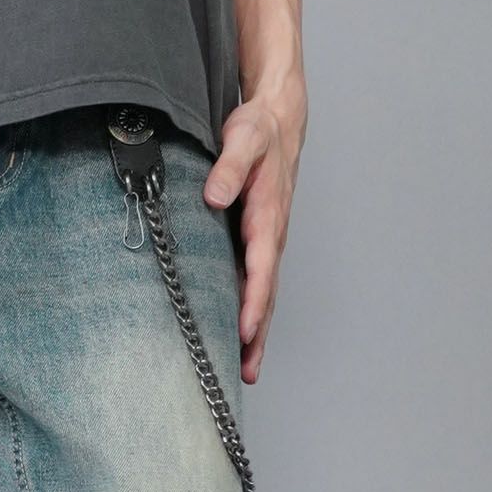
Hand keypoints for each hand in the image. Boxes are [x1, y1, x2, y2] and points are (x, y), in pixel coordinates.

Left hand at [202, 89, 305, 384]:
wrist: (278, 118)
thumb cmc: (259, 129)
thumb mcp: (244, 136)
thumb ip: (229, 166)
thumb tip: (214, 196)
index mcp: (267, 215)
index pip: (261, 267)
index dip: (253, 301)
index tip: (245, 330)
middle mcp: (271, 236)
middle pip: (267, 294)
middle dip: (259, 334)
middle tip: (247, 372)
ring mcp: (267, 243)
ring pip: (264, 295)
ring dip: (257, 334)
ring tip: (246, 371)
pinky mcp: (258, 243)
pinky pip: (256, 285)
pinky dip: (252, 314)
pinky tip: (240, 338)